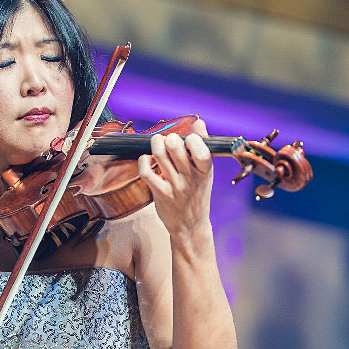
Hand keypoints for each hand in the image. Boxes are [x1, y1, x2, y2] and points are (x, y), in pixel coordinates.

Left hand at [137, 118, 213, 239]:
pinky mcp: (160, 193)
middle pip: (175, 147)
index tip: (188, 138)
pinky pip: (146, 172)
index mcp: (205, 171)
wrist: (190, 226)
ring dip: (155, 144)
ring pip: (159, 155)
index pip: (201, 150)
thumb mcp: (205, 172)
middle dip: (169, 138)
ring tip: (157, 143)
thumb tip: (199, 122)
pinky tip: (148, 159)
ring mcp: (175, 187)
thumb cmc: (196, 194)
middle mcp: (190, 178)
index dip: (193, 139)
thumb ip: (202, 147)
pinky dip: (144, 160)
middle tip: (168, 140)